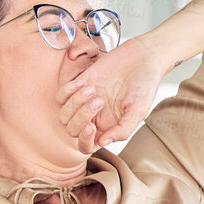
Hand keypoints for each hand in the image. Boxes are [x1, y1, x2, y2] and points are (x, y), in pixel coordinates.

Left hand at [56, 33, 168, 151]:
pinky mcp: (79, 84)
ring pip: (63, 114)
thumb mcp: (139, 110)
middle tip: (100, 100)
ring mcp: (84, 101)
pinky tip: (83, 83)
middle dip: (81, 117)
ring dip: (74, 103)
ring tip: (93, 90)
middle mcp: (94, 117)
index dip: (84, 141)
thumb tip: (102, 143)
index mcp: (108, 127)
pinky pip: (60, 95)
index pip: (87, 145)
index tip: (92, 127)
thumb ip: (123, 130)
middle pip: (72, 130)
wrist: (141, 58)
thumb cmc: (144, 85)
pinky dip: (67, 91)